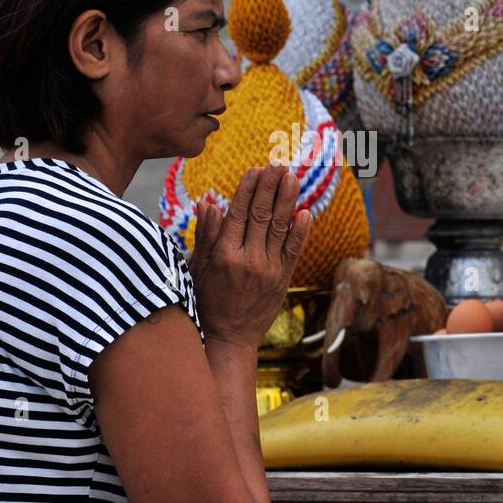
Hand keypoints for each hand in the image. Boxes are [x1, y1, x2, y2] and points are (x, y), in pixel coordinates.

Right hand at [186, 165, 312, 346]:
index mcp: (225, 255)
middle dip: (271, 187)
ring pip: (281, 228)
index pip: (239, 212)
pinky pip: (294, 251)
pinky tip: (305, 212)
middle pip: (262, 215)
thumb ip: (206, 235)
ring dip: (287, 200)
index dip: (249, 188)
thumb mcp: (198, 268)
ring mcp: (269, 270)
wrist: (228, 338)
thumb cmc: (206, 301)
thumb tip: (209, 203)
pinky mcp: (283, 280)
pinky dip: (301, 231)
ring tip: (292, 177)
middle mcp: (249, 260)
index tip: (255, 169)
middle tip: (278, 165)